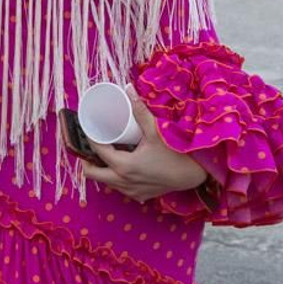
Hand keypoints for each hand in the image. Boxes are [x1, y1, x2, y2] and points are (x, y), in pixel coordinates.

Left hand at [82, 97, 209, 202]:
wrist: (196, 175)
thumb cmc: (176, 153)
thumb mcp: (155, 130)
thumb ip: (140, 110)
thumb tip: (128, 88)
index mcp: (124, 166)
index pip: (97, 151)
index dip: (90, 138)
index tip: (88, 128)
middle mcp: (124, 182)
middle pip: (92, 174)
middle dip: (87, 159)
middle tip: (89, 145)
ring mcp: (132, 191)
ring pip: (105, 182)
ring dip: (101, 169)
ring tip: (104, 153)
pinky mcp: (141, 195)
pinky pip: (120, 188)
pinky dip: (115, 177)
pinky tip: (119, 166)